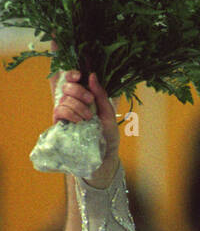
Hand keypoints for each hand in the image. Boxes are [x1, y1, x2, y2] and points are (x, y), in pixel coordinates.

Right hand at [52, 70, 119, 187]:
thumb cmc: (107, 135)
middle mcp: (73, 103)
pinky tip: (79, 121)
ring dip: (78, 106)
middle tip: (90, 101)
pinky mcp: (59, 124)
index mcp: (84, 97)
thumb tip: (92, 75)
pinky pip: (59, 110)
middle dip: (78, 91)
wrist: (104, 155)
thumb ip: (100, 95)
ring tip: (88, 118)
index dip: (72, 74)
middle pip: (67, 86)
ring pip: (64, 99)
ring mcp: (65, 113)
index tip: (79, 76)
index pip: (72, 79)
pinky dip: (70, 113)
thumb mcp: (108, 113)